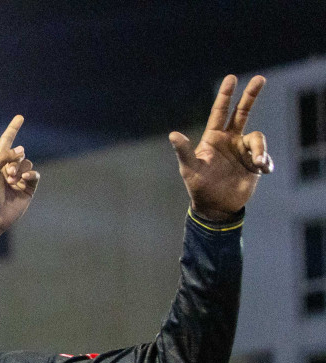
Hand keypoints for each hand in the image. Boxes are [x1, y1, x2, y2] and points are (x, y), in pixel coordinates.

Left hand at [0, 116, 38, 232]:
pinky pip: (35, 174)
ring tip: (11, 181)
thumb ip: (3, 156)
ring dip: (21, 170)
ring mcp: (19, 178)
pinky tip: (24, 179)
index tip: (20, 117)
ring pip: (28, 163)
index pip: (7, 142)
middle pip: (20, 154)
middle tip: (7, 173)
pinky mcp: (28, 188)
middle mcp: (9, 169)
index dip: (13, 129)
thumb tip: (21, 150)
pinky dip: (31, 174)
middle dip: (15, 160)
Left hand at [170, 75, 272, 220]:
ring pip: (258, 138)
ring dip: (260, 149)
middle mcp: (230, 140)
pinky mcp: (255, 163)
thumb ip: (184, 151)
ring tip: (258, 163)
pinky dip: (267, 162)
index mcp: (214, 138)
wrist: (216, 207)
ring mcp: (244, 151)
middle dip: (250, 95)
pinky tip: (262, 171)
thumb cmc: (199, 187)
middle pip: (242, 112)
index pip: (220, 112)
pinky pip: (266, 157)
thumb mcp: (190, 169)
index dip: (225, 95)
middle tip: (260, 78)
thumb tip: (173, 134)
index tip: (231, 78)